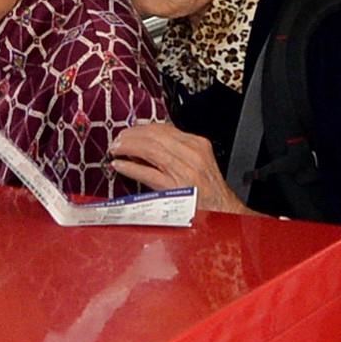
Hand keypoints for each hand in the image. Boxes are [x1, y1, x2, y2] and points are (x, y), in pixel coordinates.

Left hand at [106, 119, 230, 209]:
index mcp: (198, 145)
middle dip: (132, 136)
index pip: (165, 129)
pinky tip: (120, 165)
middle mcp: (192, 155)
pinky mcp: (174, 188)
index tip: (131, 131)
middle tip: (118, 139)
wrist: (224, 213)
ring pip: (150, 150)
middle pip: (155, 136)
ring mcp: (183, 171)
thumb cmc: (210, 192)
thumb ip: (177, 152)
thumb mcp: (199, 163)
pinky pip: (147, 173)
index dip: (143, 128)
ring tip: (116, 149)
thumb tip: (146, 145)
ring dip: (128, 147)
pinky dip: (130, 167)